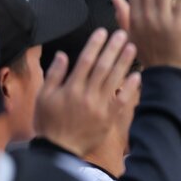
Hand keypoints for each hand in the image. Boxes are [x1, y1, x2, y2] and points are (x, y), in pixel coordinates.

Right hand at [33, 28, 139, 156]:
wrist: (59, 149)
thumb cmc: (48, 122)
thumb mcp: (43, 97)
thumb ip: (54, 75)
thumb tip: (63, 54)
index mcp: (70, 88)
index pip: (85, 61)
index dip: (94, 45)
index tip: (102, 32)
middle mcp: (86, 95)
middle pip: (102, 67)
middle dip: (113, 48)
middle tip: (123, 33)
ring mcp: (99, 106)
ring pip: (114, 80)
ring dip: (124, 62)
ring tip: (132, 47)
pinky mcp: (108, 117)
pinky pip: (122, 100)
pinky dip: (130, 88)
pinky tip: (137, 75)